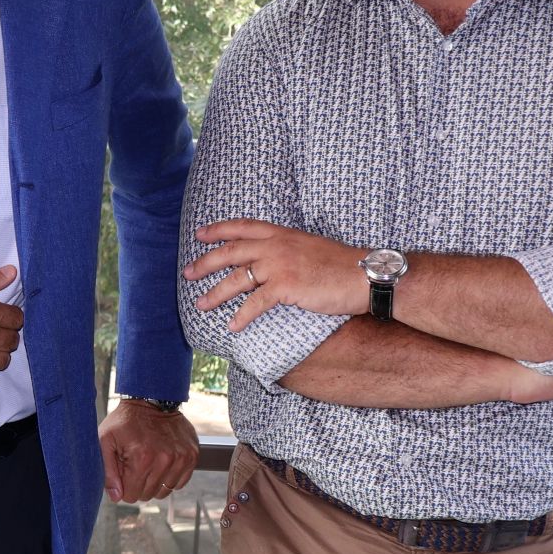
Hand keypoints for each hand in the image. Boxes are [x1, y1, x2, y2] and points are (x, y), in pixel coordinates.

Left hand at [100, 399, 200, 502]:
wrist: (152, 399)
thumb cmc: (125, 421)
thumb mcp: (106, 441)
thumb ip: (108, 472)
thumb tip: (117, 498)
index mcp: (142, 458)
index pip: (131, 495)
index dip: (124, 486)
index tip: (124, 470)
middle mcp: (165, 460)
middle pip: (148, 495)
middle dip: (138, 484)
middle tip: (135, 463)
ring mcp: (181, 458)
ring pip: (165, 491)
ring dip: (155, 482)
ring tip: (149, 462)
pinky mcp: (192, 455)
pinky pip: (180, 483)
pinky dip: (170, 476)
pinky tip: (162, 461)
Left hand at [185, 220, 368, 328]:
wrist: (366, 275)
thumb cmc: (342, 266)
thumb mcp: (310, 247)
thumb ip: (287, 249)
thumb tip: (271, 261)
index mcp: (282, 233)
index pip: (243, 227)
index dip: (219, 229)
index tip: (200, 234)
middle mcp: (277, 246)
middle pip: (230, 252)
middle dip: (205, 263)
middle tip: (187, 274)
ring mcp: (280, 265)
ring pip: (236, 279)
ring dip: (215, 294)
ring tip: (201, 305)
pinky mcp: (286, 287)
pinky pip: (256, 303)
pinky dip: (242, 316)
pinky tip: (232, 327)